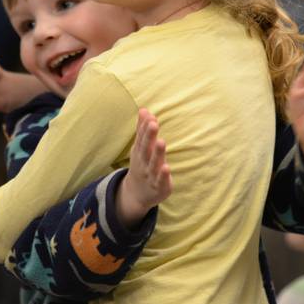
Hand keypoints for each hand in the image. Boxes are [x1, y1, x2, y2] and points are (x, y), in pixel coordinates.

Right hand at [116, 109, 172, 228]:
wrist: (136, 194)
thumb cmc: (142, 164)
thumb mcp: (140, 147)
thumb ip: (142, 129)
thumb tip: (144, 109)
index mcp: (140, 151)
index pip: (141, 137)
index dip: (144, 127)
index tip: (149, 115)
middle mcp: (143, 162)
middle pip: (145, 148)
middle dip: (149, 136)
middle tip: (153, 123)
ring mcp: (150, 175)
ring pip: (153, 163)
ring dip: (157, 153)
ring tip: (161, 141)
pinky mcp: (159, 186)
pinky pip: (160, 180)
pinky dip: (163, 175)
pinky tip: (166, 167)